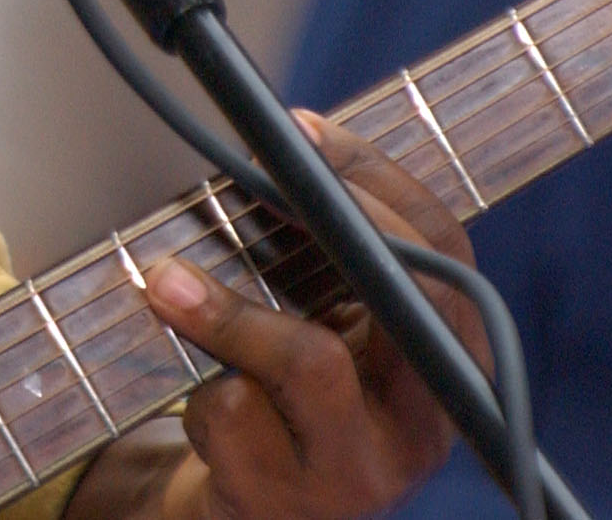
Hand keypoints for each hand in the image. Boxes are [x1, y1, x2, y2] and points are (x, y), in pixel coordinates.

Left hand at [74, 111, 485, 519]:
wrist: (252, 511)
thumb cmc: (288, 399)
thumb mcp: (329, 329)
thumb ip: (326, 260)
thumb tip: (283, 149)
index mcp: (444, 360)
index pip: (447, 254)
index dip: (378, 180)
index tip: (301, 129)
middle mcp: (423, 420)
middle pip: (404, 302)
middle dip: (321, 223)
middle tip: (245, 179)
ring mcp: (360, 470)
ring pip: (310, 360)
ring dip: (225, 311)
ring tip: (164, 282)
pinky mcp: (289, 502)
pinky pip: (240, 414)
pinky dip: (201, 391)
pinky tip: (197, 398)